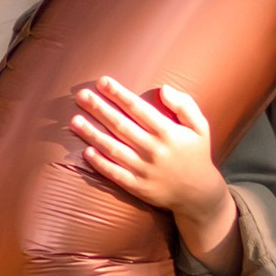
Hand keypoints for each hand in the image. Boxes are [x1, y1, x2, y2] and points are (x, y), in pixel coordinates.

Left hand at [71, 77, 236, 266]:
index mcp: (168, 133)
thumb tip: (164, 88)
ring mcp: (143, 170)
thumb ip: (184, 105)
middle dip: (99, 108)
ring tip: (74, 121)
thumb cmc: (197, 154)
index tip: (102, 81)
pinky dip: (99, 163)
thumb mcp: (200, 127)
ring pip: (113, 149)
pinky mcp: (137, 187)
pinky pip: (114, 174)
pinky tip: (86, 151)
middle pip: (120, 125)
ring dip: (92, 134)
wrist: (198, 194)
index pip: (137, 109)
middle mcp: (153, 150)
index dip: (118, 94)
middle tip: (81, 95)